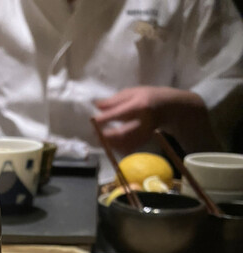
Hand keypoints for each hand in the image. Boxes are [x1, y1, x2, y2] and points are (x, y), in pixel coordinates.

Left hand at [93, 86, 218, 154]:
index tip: (93, 120)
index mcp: (140, 105)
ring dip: (110, 144)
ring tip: (101, 139)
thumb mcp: (133, 92)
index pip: (120, 113)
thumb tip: (96, 106)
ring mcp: (146, 133)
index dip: (105, 119)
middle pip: (123, 133)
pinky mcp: (145, 141)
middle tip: (95, 134)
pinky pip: (129, 148)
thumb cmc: (149, 97)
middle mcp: (144, 121)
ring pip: (125, 144)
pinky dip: (118, 148)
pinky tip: (111, 144)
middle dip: (106, 136)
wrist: (171, 108)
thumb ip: (115, 100)